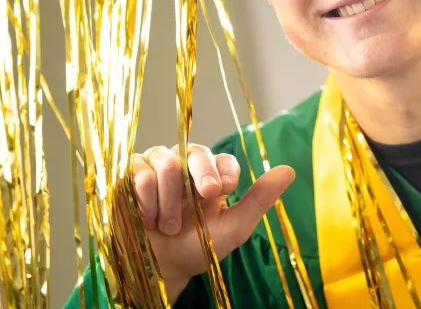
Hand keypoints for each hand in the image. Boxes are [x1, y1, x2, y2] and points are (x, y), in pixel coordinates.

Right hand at [128, 144, 294, 299]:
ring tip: (170, 226)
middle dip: (201, 174)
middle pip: (195, 152)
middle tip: (203, 197)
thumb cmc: (198, 247)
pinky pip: (139, 172)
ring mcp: (157, 166)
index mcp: (213, 174)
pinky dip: (146, 198)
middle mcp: (186, 164)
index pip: (222, 159)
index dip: (223, 172)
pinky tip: (148, 218)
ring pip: (167, 162)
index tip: (222, 191)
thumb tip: (289, 170)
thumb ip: (259, 199)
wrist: (159, 268)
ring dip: (171, 199)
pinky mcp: (131, 174)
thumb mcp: (233, 227)